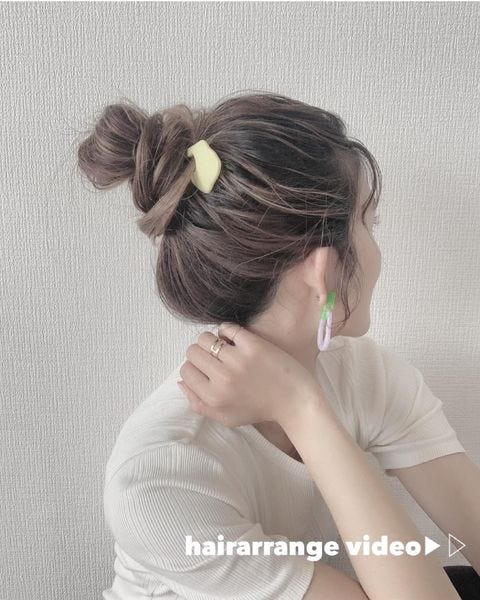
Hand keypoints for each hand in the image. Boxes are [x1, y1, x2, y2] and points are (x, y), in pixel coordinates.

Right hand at [177, 321, 323, 427]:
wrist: (295, 401)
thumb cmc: (260, 410)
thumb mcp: (226, 417)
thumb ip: (199, 404)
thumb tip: (180, 383)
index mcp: (213, 397)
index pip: (185, 371)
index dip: (193, 368)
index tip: (205, 368)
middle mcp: (222, 379)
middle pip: (192, 352)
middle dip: (200, 353)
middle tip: (215, 357)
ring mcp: (238, 360)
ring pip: (206, 338)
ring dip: (212, 340)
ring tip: (224, 347)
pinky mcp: (254, 346)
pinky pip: (227, 328)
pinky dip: (227, 330)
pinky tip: (236, 339)